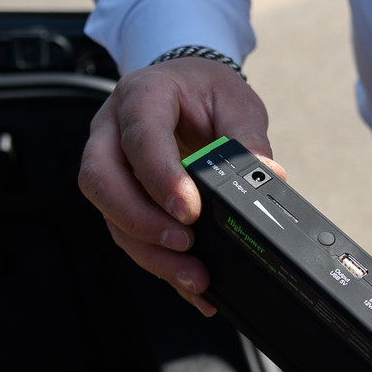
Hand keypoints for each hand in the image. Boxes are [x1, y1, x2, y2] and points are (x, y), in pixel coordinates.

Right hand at [78, 57, 281, 314]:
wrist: (187, 86)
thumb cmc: (207, 92)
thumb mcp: (236, 103)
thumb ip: (249, 139)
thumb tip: (269, 174)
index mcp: (142, 96)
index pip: (140, 138)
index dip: (160, 178)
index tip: (190, 211)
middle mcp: (111, 129)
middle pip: (102, 181)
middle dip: (141, 222)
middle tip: (184, 245)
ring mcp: (108, 163)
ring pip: (109, 214)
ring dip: (149, 252)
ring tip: (194, 277)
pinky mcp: (118, 194)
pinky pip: (127, 232)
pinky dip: (158, 262)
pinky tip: (189, 285)